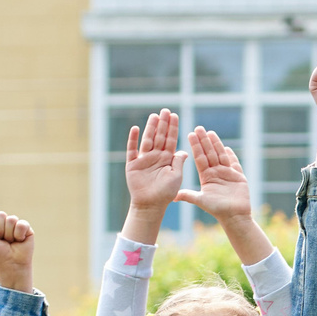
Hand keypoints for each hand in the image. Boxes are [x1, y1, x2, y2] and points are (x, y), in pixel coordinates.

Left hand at [0, 210, 35, 292]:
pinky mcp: (27, 228)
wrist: (11, 264)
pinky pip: (21, 224)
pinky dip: (19, 235)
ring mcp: (16, 224)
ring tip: (10, 242)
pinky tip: (19, 240)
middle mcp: (4, 221)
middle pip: (1, 215)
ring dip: (9, 234)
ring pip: (11, 219)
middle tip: (1, 240)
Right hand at [121, 110, 191, 235]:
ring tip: (154, 116)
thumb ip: (179, 162)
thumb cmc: (165, 193)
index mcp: (167, 159)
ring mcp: (144, 159)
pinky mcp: (132, 164)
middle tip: (166, 110)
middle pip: (160, 137)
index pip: (171, 140)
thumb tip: (184, 151)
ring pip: (147, 140)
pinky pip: (132, 149)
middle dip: (163, 124)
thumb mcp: (176, 176)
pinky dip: (133, 139)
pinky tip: (136, 128)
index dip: (173, 128)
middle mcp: (156, 156)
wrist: (150, 205)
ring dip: (150, 128)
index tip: (175, 116)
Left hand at [188, 126, 269, 262]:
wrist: (234, 217)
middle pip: (209, 153)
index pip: (200, 157)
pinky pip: (234, 164)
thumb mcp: (201, 200)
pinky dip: (232, 156)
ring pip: (221, 155)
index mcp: (206, 176)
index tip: (190, 134)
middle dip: (204, 141)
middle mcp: (216, 173)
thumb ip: (188, 195)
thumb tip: (173, 197)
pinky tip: (227, 148)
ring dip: (216, 144)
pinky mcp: (238, 177)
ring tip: (210, 132)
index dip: (196, 146)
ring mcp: (227, 174)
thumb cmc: (217, 210)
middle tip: (199, 128)